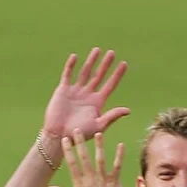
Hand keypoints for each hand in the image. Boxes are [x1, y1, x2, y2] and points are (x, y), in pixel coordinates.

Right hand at [40, 49, 129, 165]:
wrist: (58, 136)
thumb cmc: (79, 134)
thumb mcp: (98, 126)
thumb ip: (112, 116)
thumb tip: (128, 110)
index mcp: (97, 103)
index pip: (109, 86)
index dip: (117, 75)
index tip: (124, 64)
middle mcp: (87, 95)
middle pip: (98, 76)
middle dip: (105, 65)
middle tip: (112, 53)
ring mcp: (75, 92)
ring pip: (85, 72)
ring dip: (91, 61)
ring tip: (97, 50)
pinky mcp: (63, 90)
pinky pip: (67, 75)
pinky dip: (70, 66)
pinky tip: (75, 56)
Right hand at [45, 132, 124, 186]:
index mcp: (79, 183)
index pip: (72, 164)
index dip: (68, 151)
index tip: (65, 140)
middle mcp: (91, 178)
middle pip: (85, 158)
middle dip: (80, 143)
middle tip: (78, 130)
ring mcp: (103, 179)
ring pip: (101, 159)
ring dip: (100, 146)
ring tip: (99, 133)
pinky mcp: (114, 181)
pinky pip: (117, 166)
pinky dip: (119, 156)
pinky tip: (121, 145)